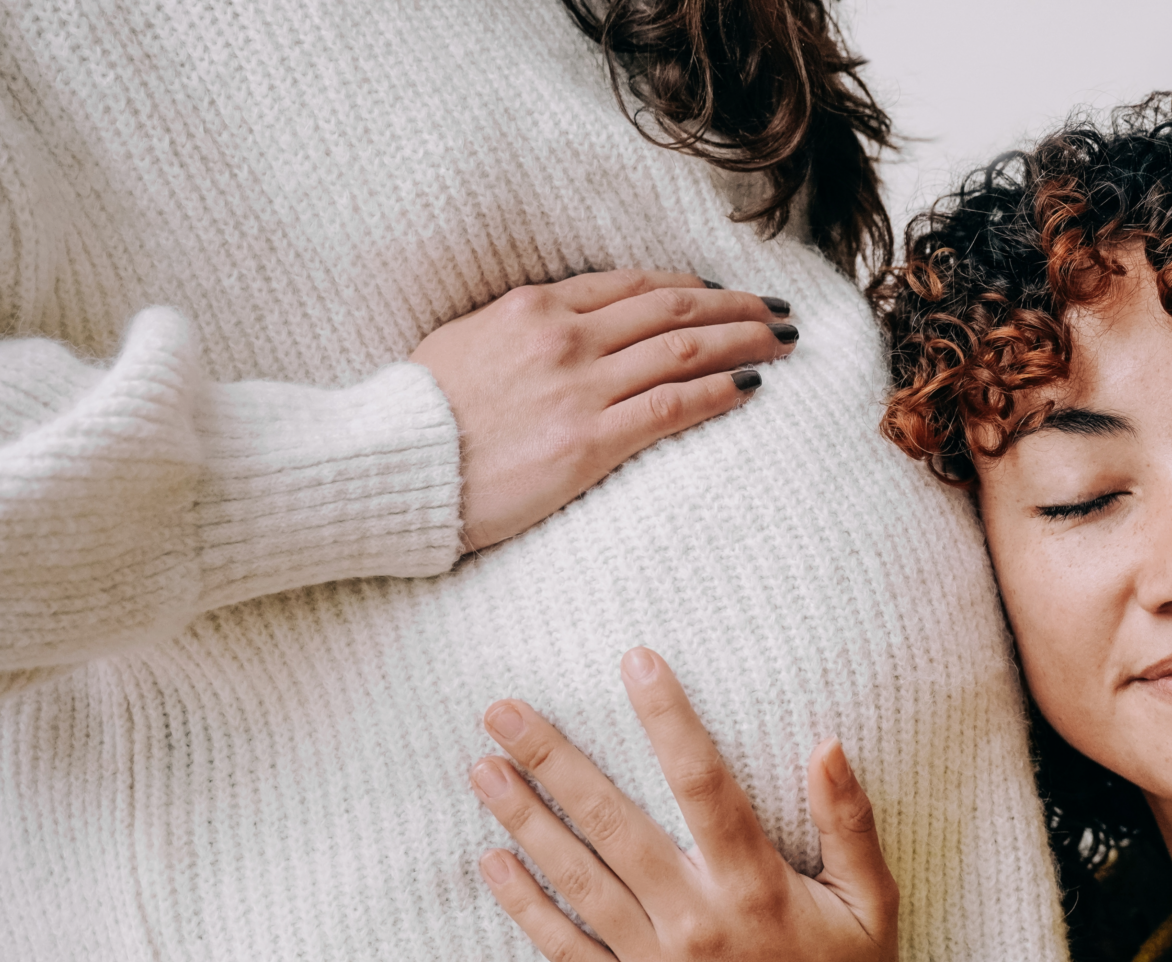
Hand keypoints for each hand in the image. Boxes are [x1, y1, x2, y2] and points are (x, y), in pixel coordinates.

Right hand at [411, 270, 797, 550]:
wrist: (390, 467)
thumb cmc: (417, 417)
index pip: (633, 284)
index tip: (722, 294)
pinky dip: (720, 392)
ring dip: (742, 342)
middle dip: (734, 307)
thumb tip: (553, 330)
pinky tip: (752, 387)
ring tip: (781, 342)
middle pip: (673, 309)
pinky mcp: (589, 441)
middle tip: (775, 311)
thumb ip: (516, 332)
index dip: (688, 286)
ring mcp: (580, 387)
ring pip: (684, 350)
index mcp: (533, 308)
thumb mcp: (462, 344)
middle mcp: (564, 337)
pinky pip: (673, 406)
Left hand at [469, 648, 921, 961]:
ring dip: (526, 820)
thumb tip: (827, 742)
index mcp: (757, 886)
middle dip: (553, 760)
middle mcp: (699, 921)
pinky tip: (493, 861)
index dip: (667, 717)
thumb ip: (850, 820)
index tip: (635, 661)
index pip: (704, 782)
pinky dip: (526, 906)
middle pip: (613, 824)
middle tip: (502, 711)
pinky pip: (566, 952)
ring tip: (482, 769)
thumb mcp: (875, 899)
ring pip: (578, 881)